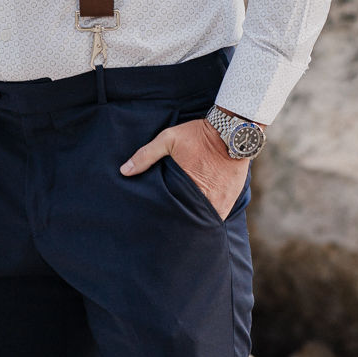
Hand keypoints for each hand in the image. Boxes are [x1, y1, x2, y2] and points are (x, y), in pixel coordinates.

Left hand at [120, 118, 250, 219]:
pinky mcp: (232, 197)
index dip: (168, 219)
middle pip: (191, 220)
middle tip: (172, 227)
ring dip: (198, 220)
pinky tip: (202, 213)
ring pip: (207, 219)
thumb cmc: (198, 134)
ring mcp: (222, 200)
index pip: (176, 213)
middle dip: (182, 223)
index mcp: (189, 187)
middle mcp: (208, 199)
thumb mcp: (169, 139)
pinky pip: (220, 213)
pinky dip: (211, 214)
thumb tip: (125, 171)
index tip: (160, 221)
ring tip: (187, 224)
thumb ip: (146, 155)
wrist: (233, 129)